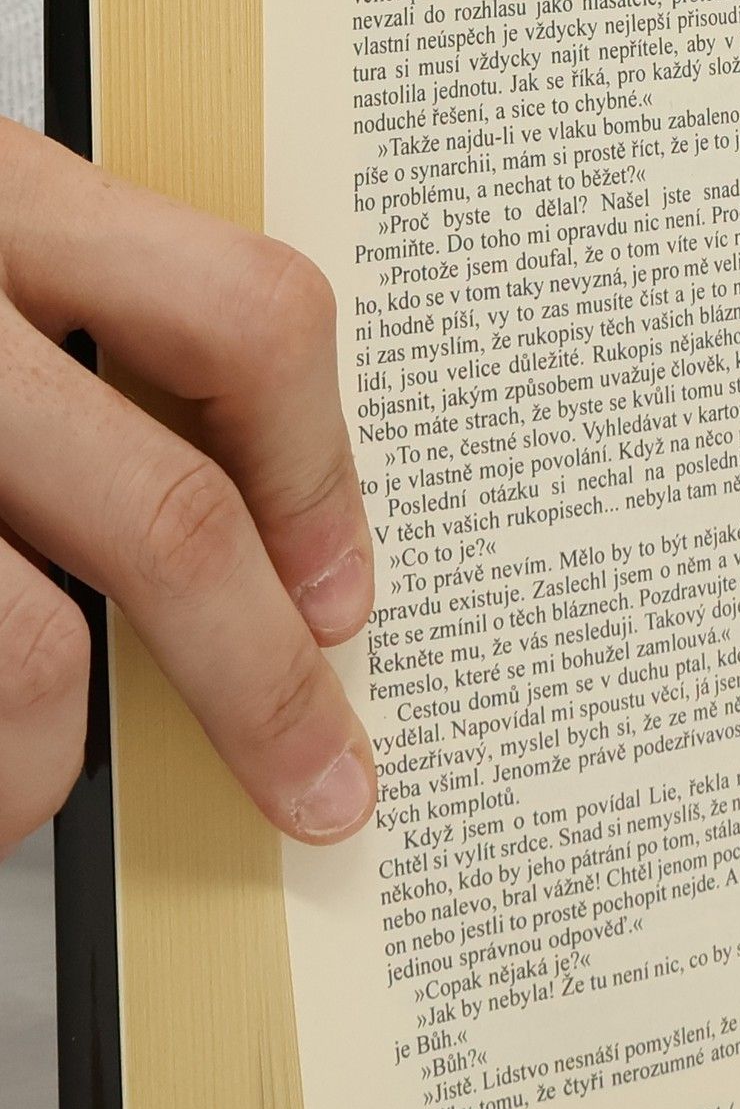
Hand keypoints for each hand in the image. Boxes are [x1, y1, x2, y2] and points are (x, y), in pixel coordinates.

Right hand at [0, 119, 375, 853]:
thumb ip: (54, 347)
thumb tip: (255, 548)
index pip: (246, 318)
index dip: (320, 478)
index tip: (339, 594)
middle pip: (168, 519)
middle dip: (259, 686)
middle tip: (314, 777)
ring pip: (22, 662)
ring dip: (38, 774)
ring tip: (22, 790)